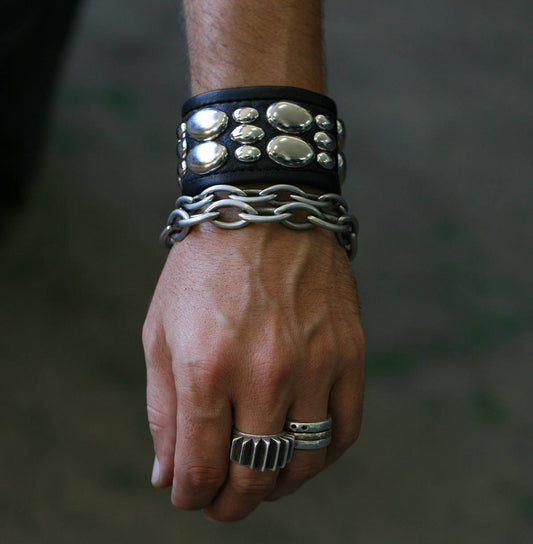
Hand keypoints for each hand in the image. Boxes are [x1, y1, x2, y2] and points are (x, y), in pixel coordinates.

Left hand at [142, 222, 364, 520]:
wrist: (262, 210)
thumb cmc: (202, 269)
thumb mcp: (160, 332)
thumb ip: (163, 410)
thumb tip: (169, 476)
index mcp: (206, 369)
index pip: (201, 470)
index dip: (191, 496)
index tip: (188, 495)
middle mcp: (264, 373)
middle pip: (254, 477)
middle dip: (231, 504)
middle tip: (221, 501)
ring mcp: (314, 365)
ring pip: (302, 464)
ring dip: (277, 487)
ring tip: (259, 479)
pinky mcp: (348, 354)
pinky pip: (344, 431)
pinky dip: (321, 456)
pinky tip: (299, 450)